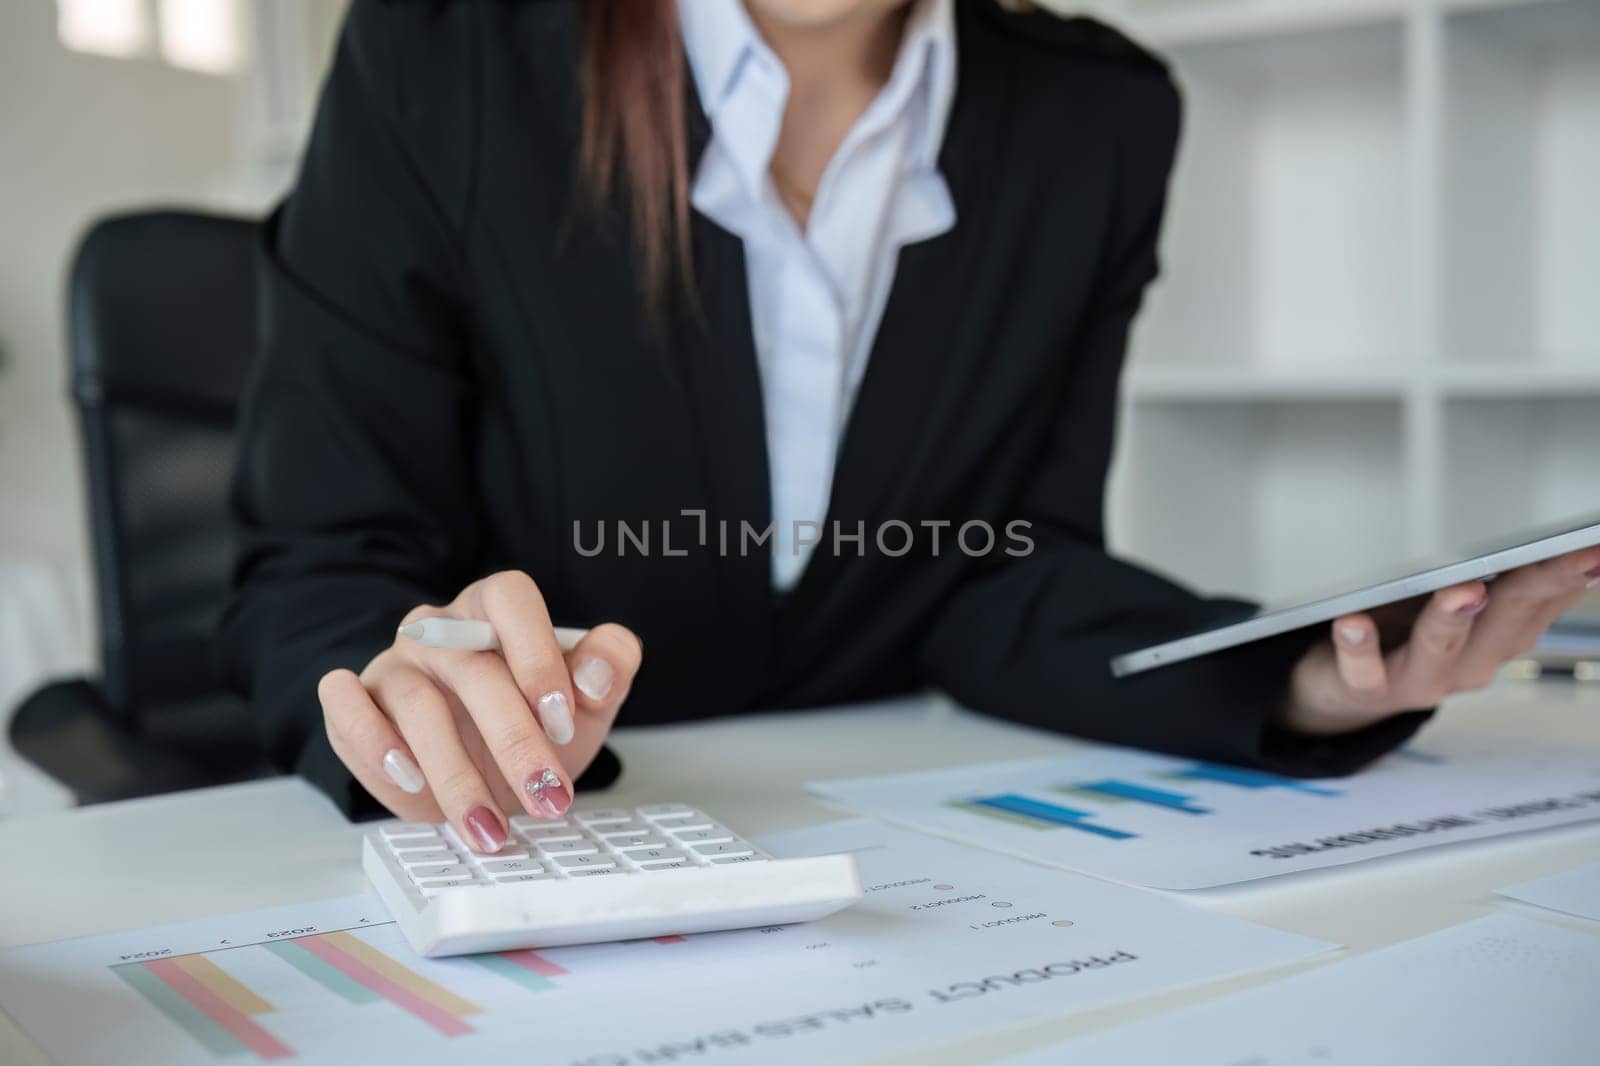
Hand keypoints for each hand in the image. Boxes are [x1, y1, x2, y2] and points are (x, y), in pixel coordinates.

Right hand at [316, 570, 642, 851]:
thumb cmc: (534, 724)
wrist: (486, 768)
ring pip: (416, 705)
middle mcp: (441, 628)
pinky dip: (373, 743)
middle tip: (548, 795)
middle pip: (472, 669)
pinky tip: (410, 781)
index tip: (563, 721)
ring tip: (490, 827)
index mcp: (496, 609)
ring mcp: (395, 664)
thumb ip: (609, 668)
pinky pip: (345, 705)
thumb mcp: (587, 701)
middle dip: (515, 740)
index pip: (511, 599)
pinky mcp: (356, 703)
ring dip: (456, 774)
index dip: (538, 657)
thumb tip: (595, 674)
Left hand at [1281, 547, 1599, 735]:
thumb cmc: (1409, 631)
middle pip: (1506, 618)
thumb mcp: (1467, 606)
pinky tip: (1353, 622)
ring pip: (1438, 647)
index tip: (1598, 547)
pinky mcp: (1368, 687)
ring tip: (1462, 591)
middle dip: (1539, 583)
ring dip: (1452, 618)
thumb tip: (1550, 533)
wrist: (1349, 693)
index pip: (1544, 597)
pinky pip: (1364, 670)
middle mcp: (1472, 660)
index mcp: (1501, 635)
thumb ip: (1500, 575)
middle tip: (1571, 555)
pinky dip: (1358, 646)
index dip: (1573, 572)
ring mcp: (1422, 677)